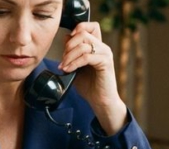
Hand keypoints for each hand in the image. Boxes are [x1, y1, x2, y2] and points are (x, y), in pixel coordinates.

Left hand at [59, 21, 126, 135]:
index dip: (77, 29)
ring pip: (83, 45)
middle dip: (68, 45)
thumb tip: (65, 37)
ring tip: (64, 67)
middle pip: (83, 33)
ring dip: (69, 56)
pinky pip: (86, 57)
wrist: (100, 102)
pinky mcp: (106, 62)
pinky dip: (74, 63)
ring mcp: (105, 54)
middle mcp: (103, 47)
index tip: (67, 42)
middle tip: (63, 59)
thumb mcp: (76, 66)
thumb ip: (72, 52)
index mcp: (97, 46)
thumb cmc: (89, 86)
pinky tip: (68, 70)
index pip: (90, 26)